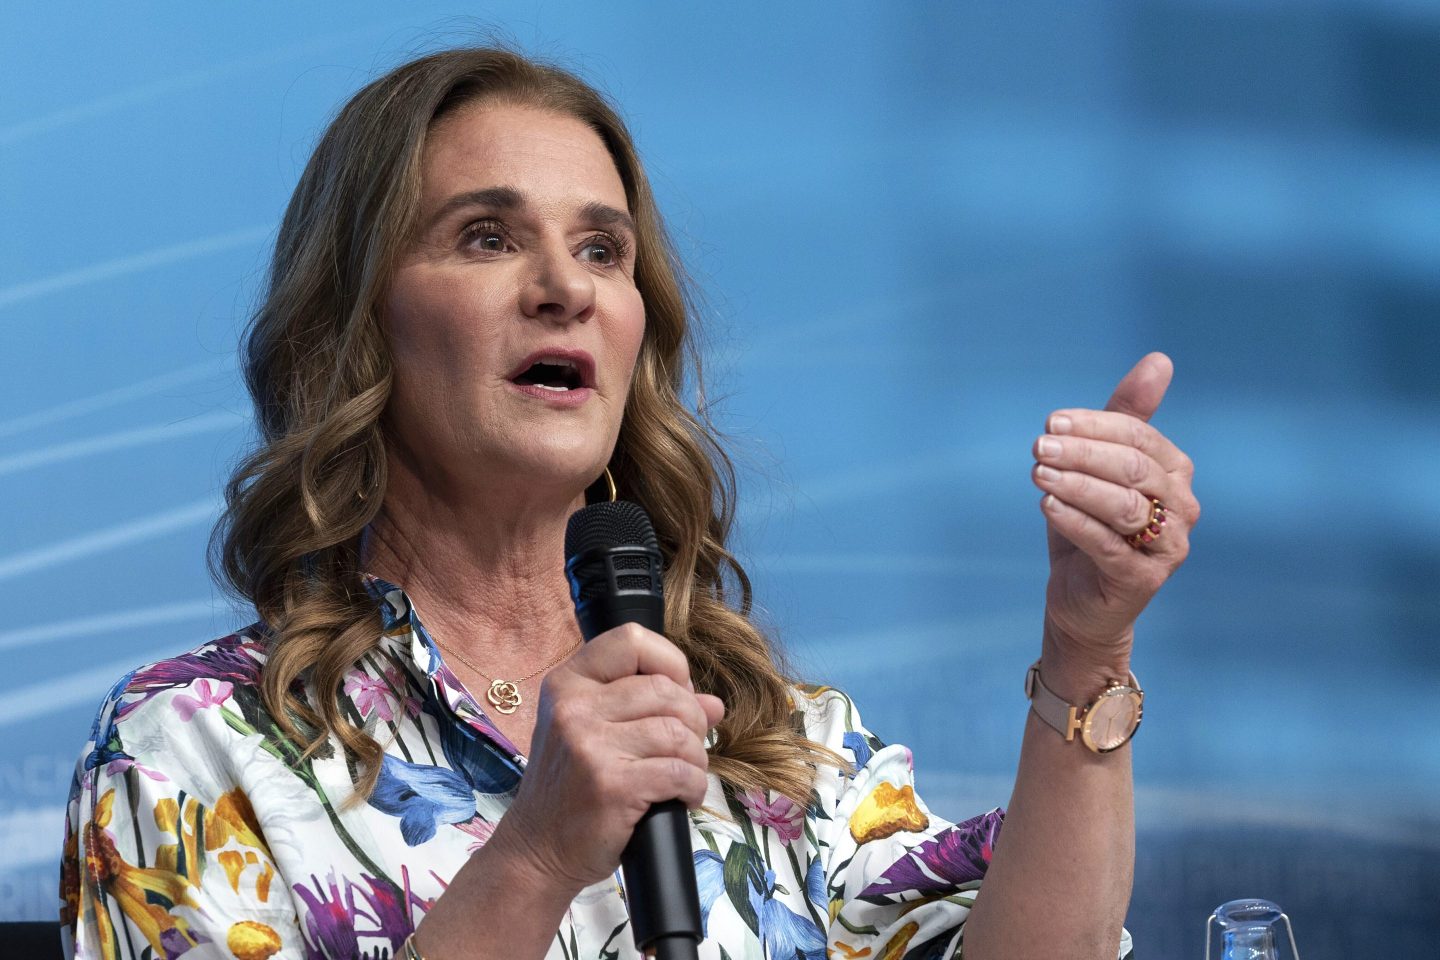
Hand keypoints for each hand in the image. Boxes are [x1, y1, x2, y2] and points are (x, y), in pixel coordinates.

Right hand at [495, 623, 724, 894]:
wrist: (536, 850)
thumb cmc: (570, 789)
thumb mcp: (595, 734)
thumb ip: (650, 709)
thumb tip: (713, 703)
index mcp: (568, 683)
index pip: (631, 640)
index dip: (669, 662)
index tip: (677, 693)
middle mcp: (573, 707)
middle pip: (665, 689)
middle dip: (691, 721)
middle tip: (685, 748)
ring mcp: (589, 745)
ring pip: (677, 732)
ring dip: (695, 757)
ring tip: (684, 775)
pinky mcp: (611, 785)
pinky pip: (679, 772)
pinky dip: (693, 786)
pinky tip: (681, 797)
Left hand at [1030, 352, 1199, 673]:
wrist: (1081, 601)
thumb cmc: (1089, 527)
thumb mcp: (1098, 470)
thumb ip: (1122, 418)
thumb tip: (1160, 359)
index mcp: (1175, 473)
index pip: (1139, 437)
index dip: (1096, 426)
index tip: (1051, 422)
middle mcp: (1182, 508)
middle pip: (1134, 470)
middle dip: (1084, 453)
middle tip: (1038, 446)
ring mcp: (1168, 547)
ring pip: (1125, 507)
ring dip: (1078, 485)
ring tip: (1038, 473)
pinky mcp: (1142, 580)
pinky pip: (1108, 545)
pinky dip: (1076, 521)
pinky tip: (1046, 505)